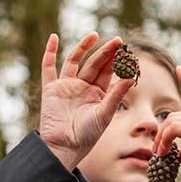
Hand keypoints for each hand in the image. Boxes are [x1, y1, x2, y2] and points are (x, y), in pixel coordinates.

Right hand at [39, 33, 135, 170]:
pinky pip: (49, 67)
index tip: (127, 51)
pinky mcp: (51, 89)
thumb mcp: (105, 114)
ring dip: (83, 47)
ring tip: (94, 35)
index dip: (117, 62)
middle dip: (105, 52)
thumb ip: (116, 96)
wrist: (64, 147)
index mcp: (98, 94)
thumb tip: (131, 78)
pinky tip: (53, 37)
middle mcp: (83, 88)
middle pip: (95, 64)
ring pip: (75, 61)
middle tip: (118, 41)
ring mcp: (66, 86)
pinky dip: (49, 52)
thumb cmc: (87, 136)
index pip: (109, 73)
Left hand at [153, 67, 180, 181]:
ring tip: (159, 154)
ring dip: (161, 138)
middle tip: (156, 150)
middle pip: (176, 115)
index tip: (179, 69)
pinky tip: (164, 153)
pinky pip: (173, 129)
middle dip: (162, 132)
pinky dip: (164, 141)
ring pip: (171, 121)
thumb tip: (175, 155)